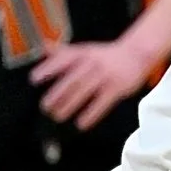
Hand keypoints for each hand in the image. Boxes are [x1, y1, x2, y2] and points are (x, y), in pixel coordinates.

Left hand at [31, 33, 153, 128]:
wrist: (136, 54)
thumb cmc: (106, 55)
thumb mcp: (85, 49)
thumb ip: (64, 51)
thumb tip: (42, 47)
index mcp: (82, 53)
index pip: (62, 60)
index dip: (47, 69)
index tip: (34, 80)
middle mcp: (92, 63)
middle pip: (72, 79)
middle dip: (57, 93)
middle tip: (45, 107)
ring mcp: (105, 75)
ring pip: (84, 91)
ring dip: (70, 104)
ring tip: (57, 116)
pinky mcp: (118, 88)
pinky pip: (102, 103)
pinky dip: (91, 114)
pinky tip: (81, 123)